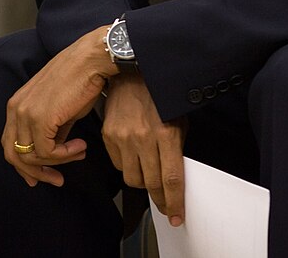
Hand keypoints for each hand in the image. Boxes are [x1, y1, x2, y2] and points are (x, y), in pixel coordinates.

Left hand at [1, 26, 115, 187]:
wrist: (90, 61)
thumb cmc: (79, 81)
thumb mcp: (60, 111)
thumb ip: (52, 132)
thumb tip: (53, 153)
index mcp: (17, 105)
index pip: (9, 144)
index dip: (23, 165)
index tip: (41, 176)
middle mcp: (16, 109)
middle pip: (13, 154)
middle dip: (35, 172)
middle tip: (57, 179)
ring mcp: (26, 113)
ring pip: (31, 156)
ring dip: (57, 162)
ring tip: (79, 154)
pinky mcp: (40, 118)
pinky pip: (47, 151)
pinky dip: (65, 155)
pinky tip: (81, 146)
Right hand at [102, 72, 186, 225]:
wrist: (132, 70)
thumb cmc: (160, 95)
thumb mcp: (178, 121)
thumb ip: (176, 149)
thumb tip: (174, 179)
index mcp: (165, 134)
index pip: (171, 179)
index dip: (174, 202)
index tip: (177, 216)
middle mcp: (143, 138)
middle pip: (151, 184)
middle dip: (160, 200)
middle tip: (166, 206)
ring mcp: (122, 137)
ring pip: (132, 178)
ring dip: (142, 183)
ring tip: (149, 175)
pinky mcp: (108, 134)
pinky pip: (117, 164)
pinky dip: (127, 166)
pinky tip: (134, 157)